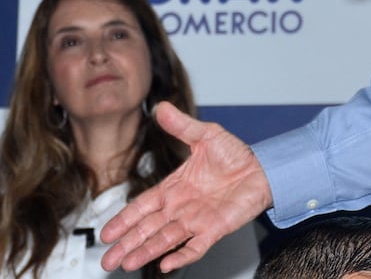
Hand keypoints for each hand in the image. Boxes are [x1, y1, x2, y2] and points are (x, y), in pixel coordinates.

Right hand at [98, 102, 271, 272]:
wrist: (264, 168)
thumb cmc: (236, 154)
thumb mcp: (206, 135)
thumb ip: (182, 126)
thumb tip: (162, 107)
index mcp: (174, 187)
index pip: (143, 206)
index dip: (124, 220)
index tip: (106, 232)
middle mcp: (181, 207)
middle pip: (148, 228)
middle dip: (127, 243)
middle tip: (107, 260)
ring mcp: (197, 220)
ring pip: (166, 239)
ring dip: (147, 251)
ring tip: (128, 263)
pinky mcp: (215, 229)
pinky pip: (196, 246)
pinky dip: (181, 256)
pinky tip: (167, 264)